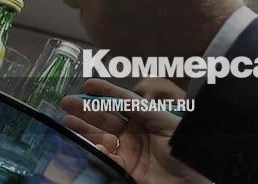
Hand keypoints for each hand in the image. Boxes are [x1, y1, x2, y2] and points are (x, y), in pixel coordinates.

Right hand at [61, 79, 209, 183]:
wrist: (192, 181)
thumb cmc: (186, 149)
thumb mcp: (168, 124)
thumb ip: (145, 111)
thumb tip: (123, 98)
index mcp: (147, 117)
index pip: (123, 100)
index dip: (106, 91)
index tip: (88, 84)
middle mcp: (135, 132)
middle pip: (107, 118)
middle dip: (87, 109)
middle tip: (66, 102)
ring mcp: (129, 151)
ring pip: (101, 137)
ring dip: (83, 129)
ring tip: (65, 121)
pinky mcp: (125, 169)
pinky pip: (104, 158)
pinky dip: (92, 151)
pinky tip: (80, 143)